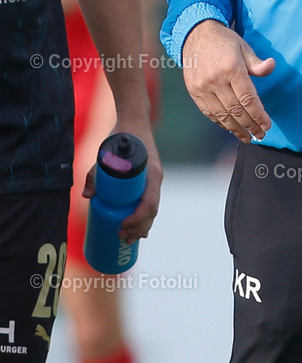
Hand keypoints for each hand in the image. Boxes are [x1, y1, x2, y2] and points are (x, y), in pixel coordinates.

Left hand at [82, 116, 162, 243]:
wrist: (134, 123)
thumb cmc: (120, 137)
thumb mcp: (105, 153)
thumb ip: (94, 173)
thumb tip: (85, 195)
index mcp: (151, 174)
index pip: (149, 203)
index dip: (137, 218)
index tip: (122, 225)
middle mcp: (155, 179)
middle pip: (151, 212)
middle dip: (138, 228)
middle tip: (121, 238)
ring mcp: (153, 181)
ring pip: (151, 210)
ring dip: (142, 227)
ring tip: (128, 240)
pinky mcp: (149, 182)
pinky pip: (150, 204)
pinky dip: (145, 219)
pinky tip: (141, 232)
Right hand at [182, 20, 274, 141]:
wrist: (196, 35)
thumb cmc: (224, 42)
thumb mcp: (244, 47)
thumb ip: (257, 63)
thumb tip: (271, 67)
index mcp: (231, 69)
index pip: (248, 99)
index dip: (258, 115)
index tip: (267, 125)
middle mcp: (216, 80)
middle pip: (236, 110)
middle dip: (250, 125)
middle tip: (261, 134)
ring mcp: (203, 88)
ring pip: (222, 115)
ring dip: (236, 129)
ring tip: (247, 137)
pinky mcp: (194, 92)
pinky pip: (209, 113)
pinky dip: (221, 123)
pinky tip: (231, 128)